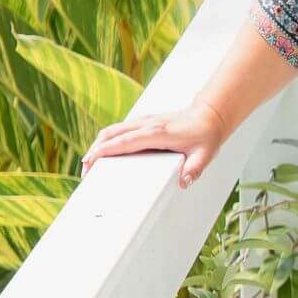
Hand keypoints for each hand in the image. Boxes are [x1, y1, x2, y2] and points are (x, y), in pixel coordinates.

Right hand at [81, 100, 229, 189]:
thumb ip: (194, 169)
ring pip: (113, 129)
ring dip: (99, 145)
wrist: (210, 115)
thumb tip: (183, 182)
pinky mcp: (144, 121)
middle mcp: (147, 124)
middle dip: (95, 151)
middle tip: (86, 171)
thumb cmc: (206, 135)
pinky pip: (120, 129)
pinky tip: (105, 152)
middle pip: (111, 134)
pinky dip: (108, 140)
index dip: (105, 151)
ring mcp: (144, 120)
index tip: (90, 162)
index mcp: (157, 132)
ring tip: (90, 164)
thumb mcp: (204, 155)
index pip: (124, 141)